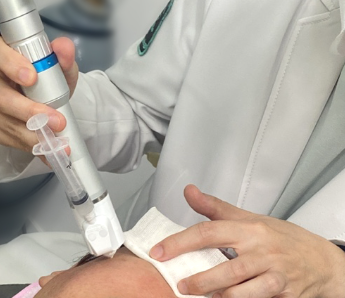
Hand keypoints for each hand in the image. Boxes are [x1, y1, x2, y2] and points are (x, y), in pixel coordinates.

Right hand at [0, 35, 78, 152]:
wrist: (46, 100)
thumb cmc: (47, 77)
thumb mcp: (60, 64)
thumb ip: (64, 53)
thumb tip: (63, 47)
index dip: (10, 63)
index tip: (32, 78)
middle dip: (29, 110)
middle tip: (55, 120)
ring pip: (2, 119)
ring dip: (31, 132)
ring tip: (55, 138)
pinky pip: (3, 135)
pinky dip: (26, 142)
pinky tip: (43, 145)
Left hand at [150, 185, 344, 297]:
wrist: (321, 259)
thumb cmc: (280, 237)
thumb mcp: (248, 218)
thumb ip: (215, 208)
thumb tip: (189, 191)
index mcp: (247, 228)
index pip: (207, 232)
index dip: (179, 242)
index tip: (158, 252)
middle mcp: (261, 250)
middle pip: (225, 268)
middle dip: (199, 280)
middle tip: (179, 284)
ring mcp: (274, 274)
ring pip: (241, 291)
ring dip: (218, 296)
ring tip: (201, 296)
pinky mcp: (284, 293)